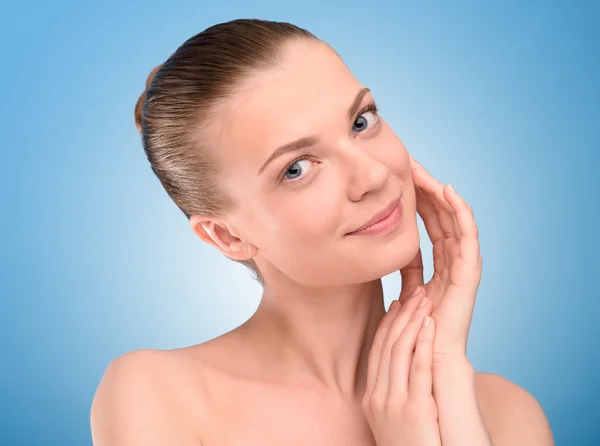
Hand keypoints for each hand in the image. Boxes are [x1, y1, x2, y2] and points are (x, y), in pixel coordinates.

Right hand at [362, 286, 441, 445]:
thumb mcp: (395, 419)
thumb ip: (397, 393)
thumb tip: (403, 369)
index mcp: (372, 399)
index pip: (377, 351)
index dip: (388, 324)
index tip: (398, 303)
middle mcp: (378, 399)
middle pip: (387, 346)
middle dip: (402, 316)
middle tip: (416, 292)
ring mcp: (393, 405)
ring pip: (399, 351)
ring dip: (413, 321)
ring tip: (426, 300)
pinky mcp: (414, 411)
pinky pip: (418, 369)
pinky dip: (423, 343)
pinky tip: (431, 324)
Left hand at [399, 155, 482, 363]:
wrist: (425, 355)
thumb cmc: (415, 326)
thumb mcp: (405, 287)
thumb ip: (403, 266)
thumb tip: (391, 247)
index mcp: (441, 263)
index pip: (431, 222)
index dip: (419, 199)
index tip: (402, 178)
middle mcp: (454, 260)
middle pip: (442, 216)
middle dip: (427, 189)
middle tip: (410, 165)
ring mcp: (463, 264)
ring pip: (454, 219)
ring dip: (440, 193)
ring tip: (424, 172)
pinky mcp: (469, 271)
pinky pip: (467, 235)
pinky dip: (460, 211)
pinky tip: (448, 191)